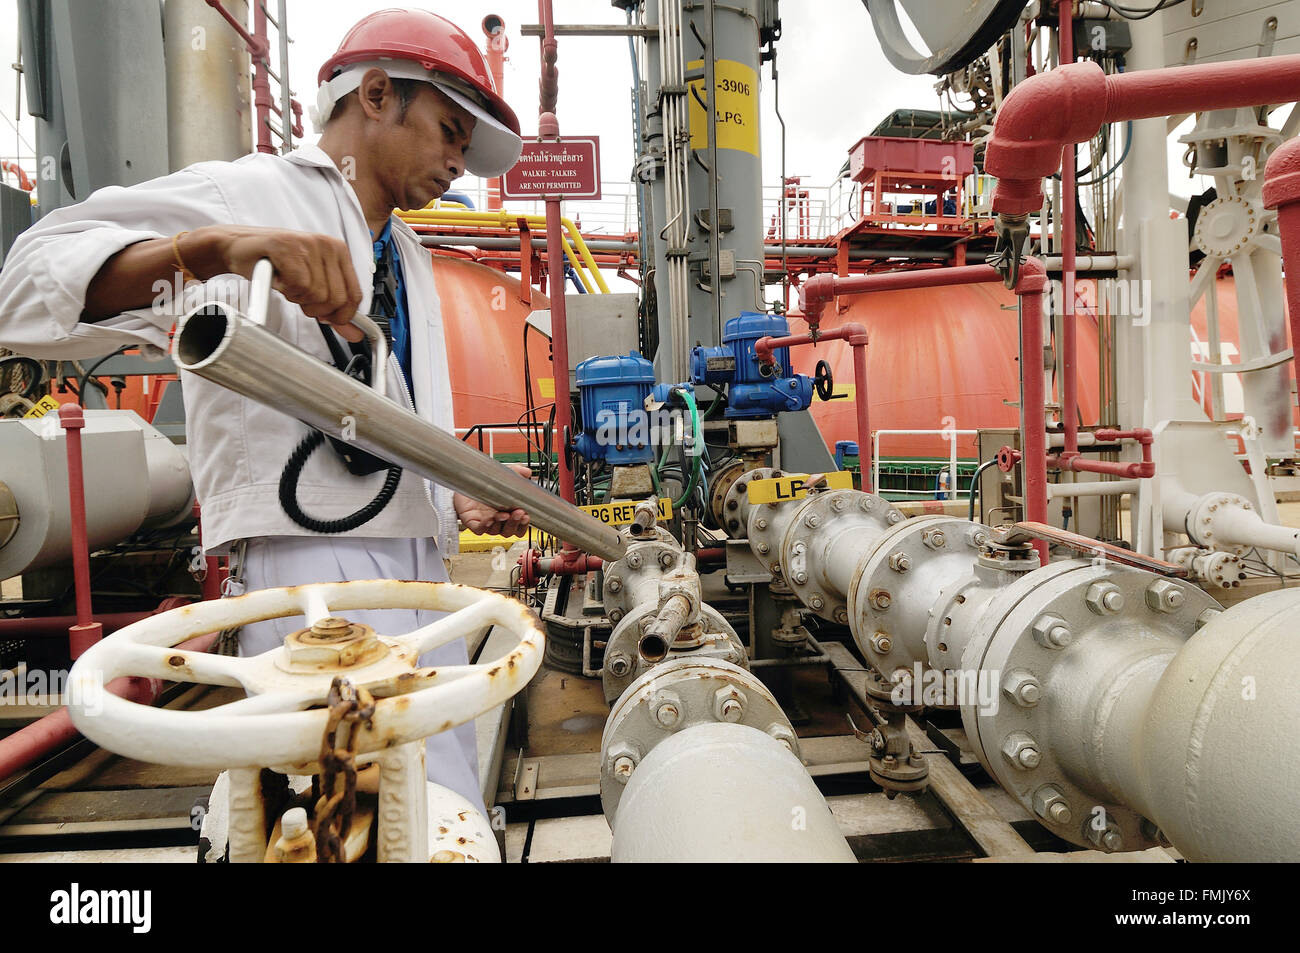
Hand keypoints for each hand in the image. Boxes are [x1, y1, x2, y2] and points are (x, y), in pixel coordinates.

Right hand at [187, 226, 364, 341]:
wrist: (238, 248)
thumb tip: (355, 333)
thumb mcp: (310, 287)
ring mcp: (308, 243)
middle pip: (336, 299)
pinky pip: (298, 286)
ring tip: (287, 284)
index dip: (341, 315)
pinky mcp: (288, 246)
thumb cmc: (274, 265)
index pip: (354, 295)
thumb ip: (333, 310)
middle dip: (315, 309)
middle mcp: (327, 244)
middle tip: (299, 297)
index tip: (327, 318)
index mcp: (339, 251)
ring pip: (317, 294)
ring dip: (298, 299)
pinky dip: (286, 290)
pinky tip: (279, 279)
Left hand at [454, 463, 533, 535]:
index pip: (520, 526)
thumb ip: (516, 472)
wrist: (465, 482)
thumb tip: (526, 472)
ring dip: (501, 524)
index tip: (527, 515)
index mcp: (508, 513)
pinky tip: (489, 520)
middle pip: (509, 531)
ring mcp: (486, 522)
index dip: (524, 524)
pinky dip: (485, 526)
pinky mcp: (473, 522)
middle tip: (518, 513)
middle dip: (515, 523)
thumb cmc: (485, 484)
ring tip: (503, 514)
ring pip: (496, 531)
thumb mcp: (503, 476)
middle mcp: (498, 520)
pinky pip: (480, 529)